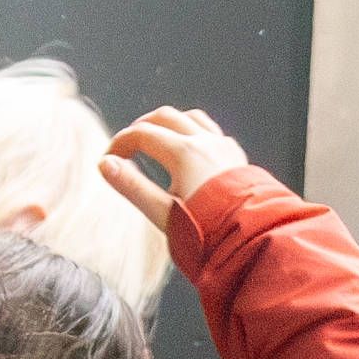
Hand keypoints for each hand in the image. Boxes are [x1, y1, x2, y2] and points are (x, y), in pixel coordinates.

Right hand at [101, 107, 245, 229]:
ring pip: (191, 118)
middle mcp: (205, 143)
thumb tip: (106, 165)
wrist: (252, 241)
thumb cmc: (209, 233)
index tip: (110, 158)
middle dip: (141, 126)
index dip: (120, 143)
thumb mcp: (163, 212)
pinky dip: (193, 131)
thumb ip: (132, 187)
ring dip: (169, 123)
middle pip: (165, 117)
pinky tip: (190, 147)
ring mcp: (223, 147)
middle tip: (128, 144)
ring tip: (156, 139)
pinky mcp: (236, 156)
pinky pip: (212, 130)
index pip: (142, 134)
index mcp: (184, 153)